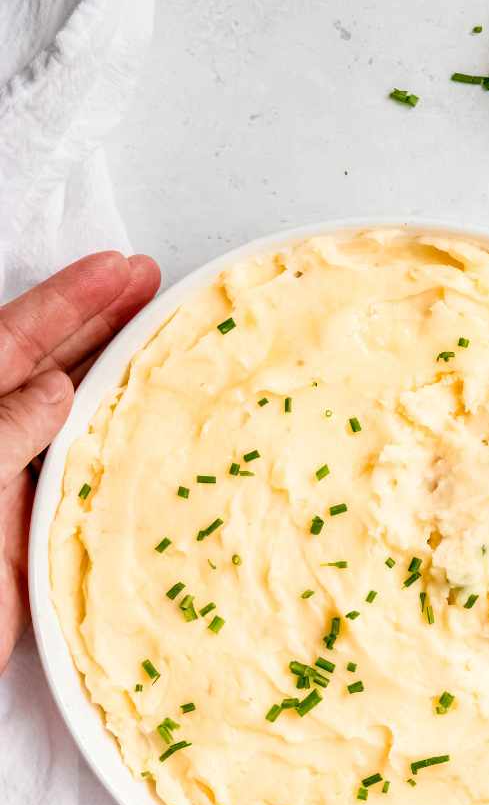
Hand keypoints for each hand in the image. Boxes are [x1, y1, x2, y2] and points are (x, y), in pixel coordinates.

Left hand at [0, 252, 159, 672]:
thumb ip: (4, 432)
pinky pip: (81, 474)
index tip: (119, 271)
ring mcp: (8, 486)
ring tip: (157, 334)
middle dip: (93, 321)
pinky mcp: (31, 533)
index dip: (67, 303)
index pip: (10, 341)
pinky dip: (114, 444)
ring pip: (67, 415)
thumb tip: (55, 388)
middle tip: (146, 283)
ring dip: (110, 374)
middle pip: (39, 365)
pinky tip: (145, 425)